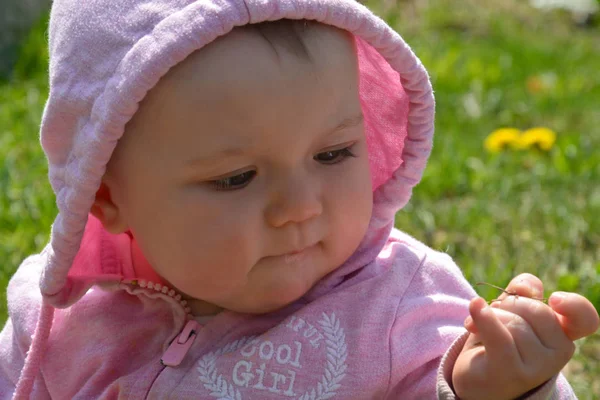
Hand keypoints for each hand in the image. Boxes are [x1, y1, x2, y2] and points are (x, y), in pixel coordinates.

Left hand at [452, 273, 599, 399]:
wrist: (477, 379)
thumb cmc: (498, 340)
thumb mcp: (510, 311)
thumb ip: (522, 292)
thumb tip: (527, 288)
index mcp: (563, 334)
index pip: (584, 319)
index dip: (574, 305)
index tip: (555, 299)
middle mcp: (559, 353)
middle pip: (535, 308)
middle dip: (506, 305)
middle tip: (491, 317)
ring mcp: (538, 367)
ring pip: (513, 321)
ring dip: (488, 317)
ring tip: (477, 329)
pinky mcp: (512, 372)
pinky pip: (499, 336)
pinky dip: (483, 318)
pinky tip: (473, 309)